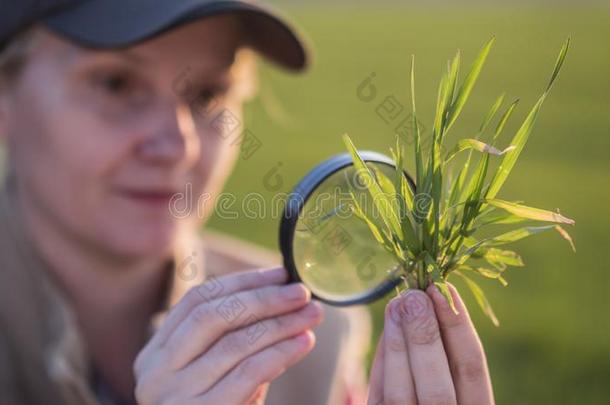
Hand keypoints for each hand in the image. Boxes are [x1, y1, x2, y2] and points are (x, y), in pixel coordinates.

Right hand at [134, 267, 323, 404]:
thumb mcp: (217, 374)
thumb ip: (236, 338)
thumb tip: (281, 293)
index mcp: (156, 355)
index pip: (196, 301)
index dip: (241, 282)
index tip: (280, 273)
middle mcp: (156, 373)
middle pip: (212, 316)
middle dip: (263, 299)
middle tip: (302, 292)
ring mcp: (173, 397)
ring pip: (234, 344)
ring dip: (280, 325)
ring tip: (311, 317)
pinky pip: (247, 374)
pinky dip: (280, 353)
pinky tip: (302, 343)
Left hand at [367, 283, 493, 404]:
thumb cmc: (437, 395)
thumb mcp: (456, 384)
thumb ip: (445, 356)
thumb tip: (425, 304)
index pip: (472, 372)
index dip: (459, 328)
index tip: (444, 289)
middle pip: (438, 388)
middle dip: (425, 337)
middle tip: (415, 295)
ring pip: (401, 396)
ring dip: (398, 346)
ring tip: (396, 305)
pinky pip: (379, 399)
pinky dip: (383, 365)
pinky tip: (387, 334)